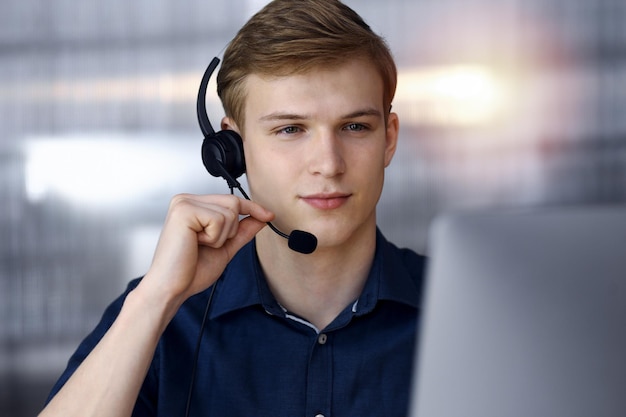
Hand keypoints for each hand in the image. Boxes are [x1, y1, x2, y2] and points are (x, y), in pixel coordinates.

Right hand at [139, 193, 273, 307]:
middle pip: (233, 203)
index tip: (268, 215)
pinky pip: (219, 219)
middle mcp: (186, 200)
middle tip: (208, 245)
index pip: (231, 200)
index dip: (252, 208)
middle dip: (230, 230)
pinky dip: (214, 238)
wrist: (172, 288)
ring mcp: (184, 203)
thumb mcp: (224, 247)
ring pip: (229, 212)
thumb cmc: (190, 271)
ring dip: (221, 236)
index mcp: (193, 206)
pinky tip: (195, 244)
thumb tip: (261, 218)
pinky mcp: (184, 210)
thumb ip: (241, 231)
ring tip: (199, 245)